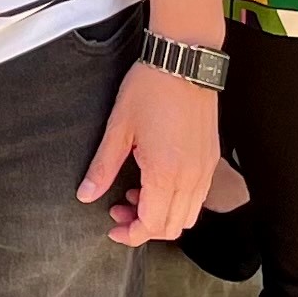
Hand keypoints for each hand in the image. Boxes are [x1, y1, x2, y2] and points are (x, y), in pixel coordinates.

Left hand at [81, 61, 221, 246]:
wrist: (183, 61)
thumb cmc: (150, 89)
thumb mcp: (118, 128)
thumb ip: (103, 167)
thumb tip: (86, 195)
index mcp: (166, 173)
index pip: (153, 225)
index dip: (131, 235)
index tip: (113, 228)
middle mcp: (191, 177)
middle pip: (173, 227)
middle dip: (144, 228)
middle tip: (119, 210)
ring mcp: (205, 169)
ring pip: (188, 215)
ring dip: (163, 216)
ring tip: (137, 194)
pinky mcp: (211, 159)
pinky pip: (197, 196)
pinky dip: (177, 201)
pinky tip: (157, 181)